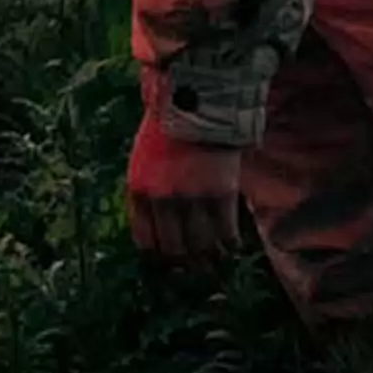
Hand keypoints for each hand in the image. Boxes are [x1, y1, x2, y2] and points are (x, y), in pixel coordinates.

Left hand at [127, 115, 242, 262]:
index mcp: (139, 192)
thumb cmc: (166, 133)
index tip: (170, 259)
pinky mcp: (221, 195)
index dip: (159, 255)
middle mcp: (163, 201)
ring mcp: (192, 199)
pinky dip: (231, 244)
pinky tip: (233, 245)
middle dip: (185, 261)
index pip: (146, 240)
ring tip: (216, 258)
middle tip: (196, 265)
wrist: (195, 107)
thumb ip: (148, 195)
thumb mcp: (142, 163)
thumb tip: (157, 228)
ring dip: (209, 257)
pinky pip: (226, 233)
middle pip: (174, 248)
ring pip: (201, 246)